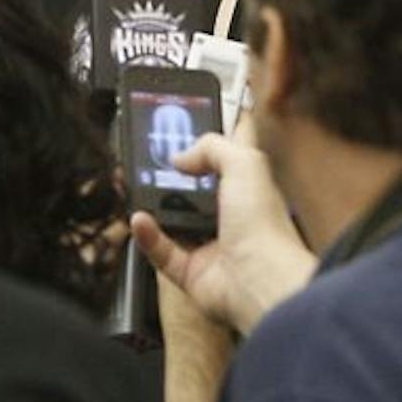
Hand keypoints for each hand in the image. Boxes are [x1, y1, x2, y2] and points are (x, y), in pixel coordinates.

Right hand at [131, 129, 315, 335]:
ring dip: (154, 207)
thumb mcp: (244, 164)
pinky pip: (163, 253)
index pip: (232, 155)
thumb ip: (213, 147)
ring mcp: (211, 246)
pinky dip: (148, 237)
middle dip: (173, 177)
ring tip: (136, 188)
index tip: (192, 120)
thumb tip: (181, 156)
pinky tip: (139, 220)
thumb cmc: (264, 227)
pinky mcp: (193, 272)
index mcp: (248, 189)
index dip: (216, 137)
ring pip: (175, 222)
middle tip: (149, 160)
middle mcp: (231, 217)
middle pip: (197, 190)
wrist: (261, 281)